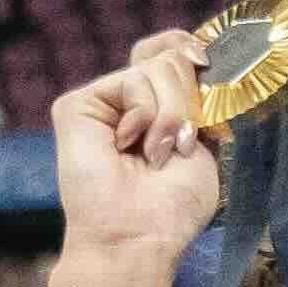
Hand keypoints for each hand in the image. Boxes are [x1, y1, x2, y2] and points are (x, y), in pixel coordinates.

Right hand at [45, 27, 226, 278]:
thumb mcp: (204, 141)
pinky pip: (133, 79)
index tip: (210, 68)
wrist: (139, 236)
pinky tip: (129, 146)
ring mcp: (102, 101)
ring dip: (172, 116)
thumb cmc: (174, 204)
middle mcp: (127, 100)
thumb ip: (200, 97)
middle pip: (171, 56)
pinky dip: (146, 115)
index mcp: (156, 108)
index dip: (192, 51)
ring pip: (159, 65)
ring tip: (156, 155)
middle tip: (180, 146)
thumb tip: (202, 55)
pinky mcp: (77, 105)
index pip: (173, 50)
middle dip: (190, 101)